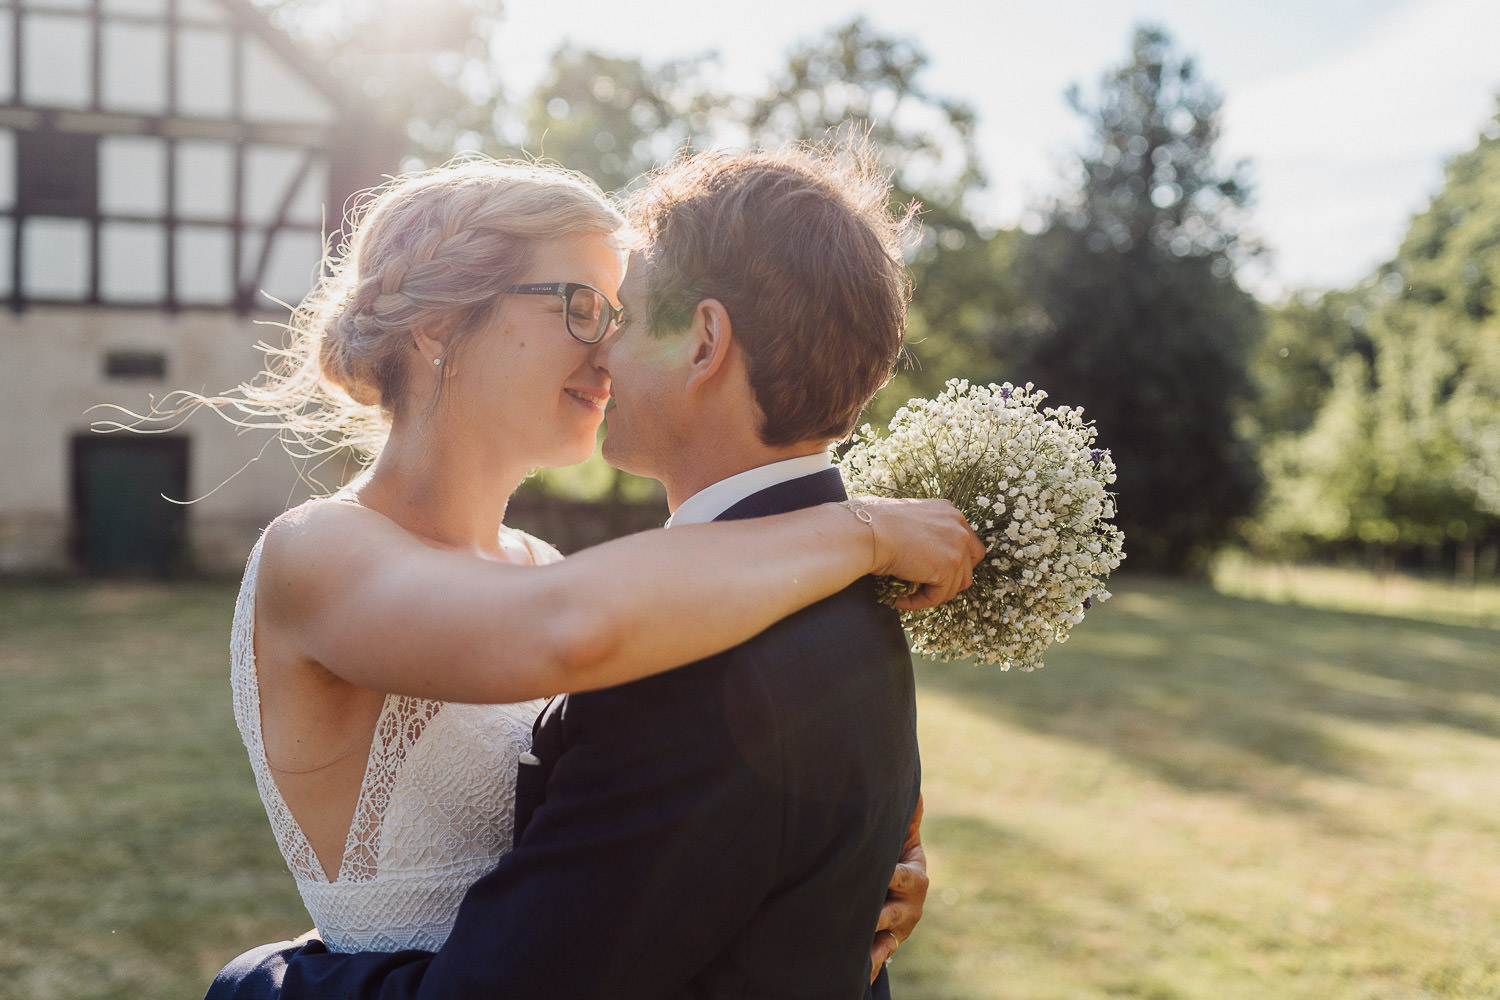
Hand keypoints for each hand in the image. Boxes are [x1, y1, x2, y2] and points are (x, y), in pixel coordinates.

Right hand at [857, 498, 984, 608]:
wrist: (866, 531)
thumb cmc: (873, 525)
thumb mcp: (907, 520)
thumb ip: (925, 533)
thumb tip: (926, 557)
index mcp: (948, 510)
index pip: (966, 542)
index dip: (952, 562)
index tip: (932, 574)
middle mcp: (959, 524)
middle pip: (968, 565)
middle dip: (949, 581)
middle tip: (925, 589)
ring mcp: (958, 545)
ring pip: (956, 584)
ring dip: (933, 593)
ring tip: (908, 595)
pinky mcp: (949, 566)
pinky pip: (939, 595)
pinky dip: (920, 602)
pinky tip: (900, 599)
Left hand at [870, 797, 928, 981]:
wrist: (894, 894)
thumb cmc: (893, 857)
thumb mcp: (902, 838)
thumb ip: (908, 817)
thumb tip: (915, 788)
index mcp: (915, 879)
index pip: (904, 877)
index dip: (890, 875)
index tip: (878, 874)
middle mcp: (910, 908)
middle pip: (892, 912)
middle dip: (876, 913)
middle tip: (861, 913)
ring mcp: (897, 929)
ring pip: (883, 936)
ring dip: (866, 939)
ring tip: (848, 939)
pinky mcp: (884, 946)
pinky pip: (877, 958)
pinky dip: (868, 964)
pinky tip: (858, 970)